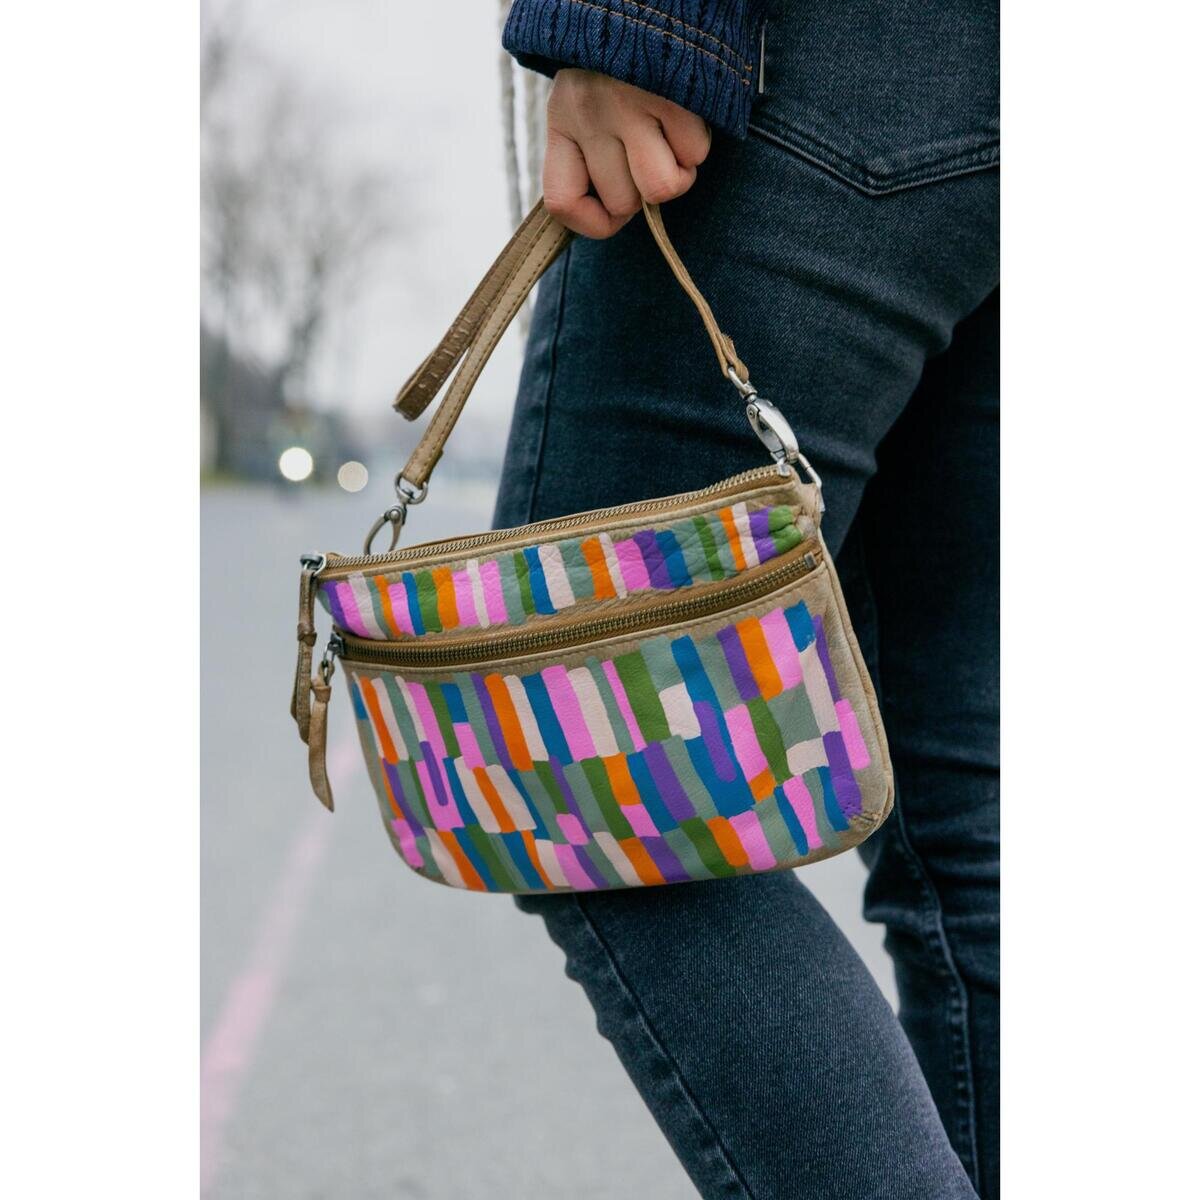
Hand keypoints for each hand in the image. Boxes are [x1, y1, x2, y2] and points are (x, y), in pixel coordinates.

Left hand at [543, 69, 710, 237]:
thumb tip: (616, 217)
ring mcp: (630, 103)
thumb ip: (589, 157)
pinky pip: (694, 154)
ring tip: (672, 144)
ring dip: (677, 175)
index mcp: (562, 121)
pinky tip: (686, 117)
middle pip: (623, 204)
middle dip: (644, 191)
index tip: (612, 212)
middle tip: (650, 156)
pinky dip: (697, 145)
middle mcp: (590, 114)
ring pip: (661, 189)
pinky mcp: (672, 93)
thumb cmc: (617, 64)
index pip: (563, 203)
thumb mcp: (583, 106)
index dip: (593, 223)